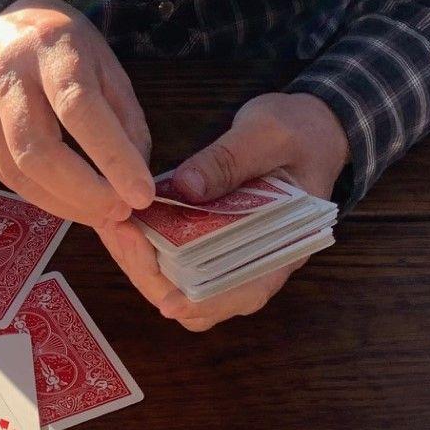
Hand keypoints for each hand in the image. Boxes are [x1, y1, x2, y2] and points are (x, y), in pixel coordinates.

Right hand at [0, 0, 155, 227]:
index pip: (78, 107)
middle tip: (120, 211)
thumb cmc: (61, 43)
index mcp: (50, 49)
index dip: (112, 156)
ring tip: (102, 213)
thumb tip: (134, 177)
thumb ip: (125, 116)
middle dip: (84, 193)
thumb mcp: (104, 62)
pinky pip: (8, 177)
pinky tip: (71, 200)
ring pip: (19, 173)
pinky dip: (44, 196)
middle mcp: (8, 77)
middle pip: (38, 150)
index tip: (141, 194)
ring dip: (66, 204)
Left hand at [97, 91, 349, 331]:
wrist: (311, 128)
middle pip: (203, 299)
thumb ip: (228, 160)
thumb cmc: (299, 132)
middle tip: (122, 234)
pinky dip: (151, 248)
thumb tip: (185, 189)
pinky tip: (128, 221)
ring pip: (183, 285)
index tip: (163, 297)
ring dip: (147, 265)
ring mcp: (233, 254)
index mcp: (284, 247)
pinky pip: (178, 259)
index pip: (243, 293)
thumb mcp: (267, 134)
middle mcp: (258, 263)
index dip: (202, 302)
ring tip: (117, 227)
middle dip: (157, 277)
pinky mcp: (213, 238)